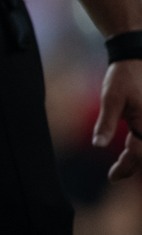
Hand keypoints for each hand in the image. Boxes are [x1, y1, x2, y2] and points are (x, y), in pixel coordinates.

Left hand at [96, 59, 141, 180]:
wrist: (136, 57)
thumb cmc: (123, 76)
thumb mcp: (111, 98)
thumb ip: (106, 123)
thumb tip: (98, 145)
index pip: (139, 154)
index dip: (125, 168)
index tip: (112, 177)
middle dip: (133, 166)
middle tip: (115, 175)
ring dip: (139, 157)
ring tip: (122, 167)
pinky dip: (141, 146)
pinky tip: (131, 150)